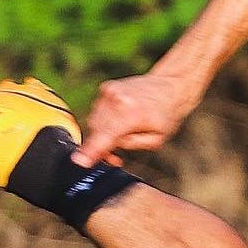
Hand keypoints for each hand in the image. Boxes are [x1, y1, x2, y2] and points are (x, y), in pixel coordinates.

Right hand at [72, 72, 202, 167]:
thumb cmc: (166, 114)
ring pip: (94, 121)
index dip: (90, 152)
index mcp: (131, 114)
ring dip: (103, 130)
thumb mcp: (156, 139)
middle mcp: (117, 100)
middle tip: (115, 155)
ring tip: (123, 130)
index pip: (105, 137)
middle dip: (102, 144)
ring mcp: (109, 91)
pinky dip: (105, 118)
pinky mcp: (106, 87)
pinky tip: (120, 118)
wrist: (169, 85)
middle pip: (96, 131)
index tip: (79, 161)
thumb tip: (108, 148)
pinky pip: (97, 110)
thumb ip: (129, 145)